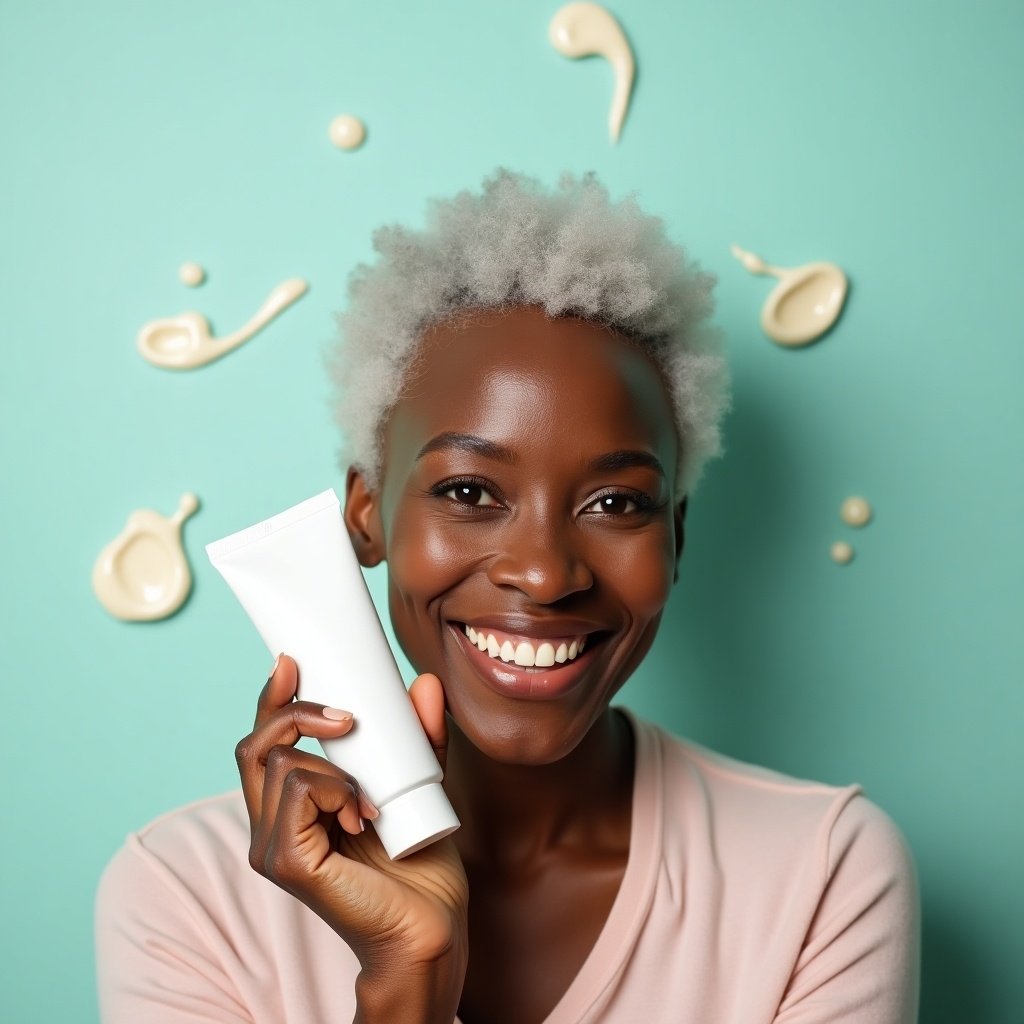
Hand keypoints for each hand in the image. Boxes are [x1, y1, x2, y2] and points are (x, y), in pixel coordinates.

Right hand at [234, 654, 468, 976]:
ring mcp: (273, 847)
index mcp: (290, 809)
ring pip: (283, 763)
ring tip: (369, 801)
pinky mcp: (289, 862)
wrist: (431, 928)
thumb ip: (419, 738)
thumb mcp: (418, 784)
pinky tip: (363, 816)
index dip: (270, 700)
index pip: (262, 745)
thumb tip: (424, 684)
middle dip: (296, 713)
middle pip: (254, 745)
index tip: (292, 662)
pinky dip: (336, 789)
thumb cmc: (419, 866)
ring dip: (335, 767)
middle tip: (347, 718)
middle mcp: (270, 827)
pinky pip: (299, 791)